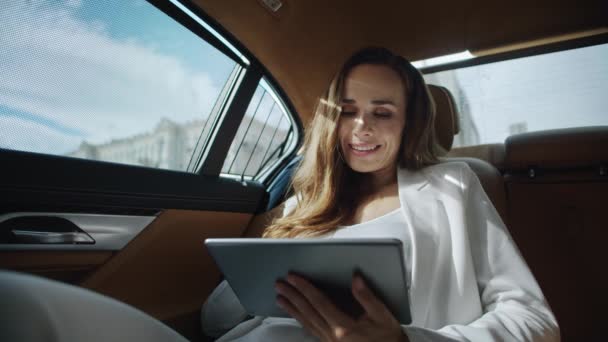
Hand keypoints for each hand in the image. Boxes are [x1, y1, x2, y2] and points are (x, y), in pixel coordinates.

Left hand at [275, 273, 408, 341]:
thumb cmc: (389, 339)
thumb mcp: (383, 316)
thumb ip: (367, 297)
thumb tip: (355, 278)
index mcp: (344, 328)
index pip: (320, 303)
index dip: (305, 288)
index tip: (294, 277)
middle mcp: (333, 337)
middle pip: (308, 313)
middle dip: (293, 297)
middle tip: (280, 284)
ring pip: (307, 323)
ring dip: (292, 309)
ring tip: (280, 298)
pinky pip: (311, 331)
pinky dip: (301, 320)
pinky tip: (296, 314)